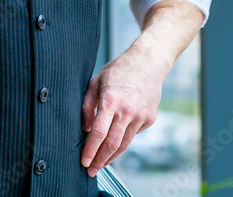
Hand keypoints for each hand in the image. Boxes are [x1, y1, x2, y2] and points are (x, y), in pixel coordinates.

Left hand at [79, 47, 166, 176]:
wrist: (148, 62)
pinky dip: (123, 140)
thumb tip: (85, 129)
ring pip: (124, 144)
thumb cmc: (118, 70)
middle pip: (112, 144)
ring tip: (101, 164)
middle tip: (91, 170)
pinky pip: (133, 134)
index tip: (83, 162)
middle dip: (100, 160)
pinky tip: (115, 142)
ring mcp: (140, 116)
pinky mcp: (149, 118)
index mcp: (111, 101)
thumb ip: (87, 107)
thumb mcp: (95, 82)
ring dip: (111, 157)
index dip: (90, 150)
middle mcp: (127, 111)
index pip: (98, 133)